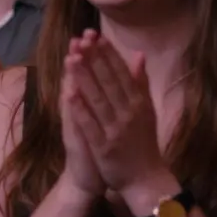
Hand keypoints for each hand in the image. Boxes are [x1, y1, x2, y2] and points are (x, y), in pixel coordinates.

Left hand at [66, 31, 171, 194]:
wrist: (146, 180)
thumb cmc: (144, 143)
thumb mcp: (147, 111)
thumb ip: (141, 83)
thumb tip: (139, 55)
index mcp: (139, 103)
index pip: (121, 74)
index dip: (108, 54)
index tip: (96, 36)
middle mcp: (128, 113)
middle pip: (109, 82)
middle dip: (94, 60)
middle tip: (81, 39)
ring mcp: (115, 129)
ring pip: (98, 99)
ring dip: (84, 79)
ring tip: (71, 58)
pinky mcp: (104, 146)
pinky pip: (90, 124)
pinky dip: (80, 109)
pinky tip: (69, 94)